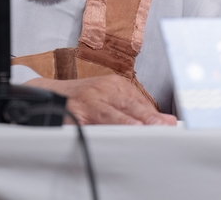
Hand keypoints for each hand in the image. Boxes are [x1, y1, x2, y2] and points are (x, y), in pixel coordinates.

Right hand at [24, 75, 176, 125]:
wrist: (50, 93)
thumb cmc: (85, 99)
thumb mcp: (109, 97)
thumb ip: (134, 108)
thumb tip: (164, 121)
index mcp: (115, 85)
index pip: (140, 101)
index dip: (154, 115)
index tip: (170, 124)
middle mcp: (103, 89)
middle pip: (129, 105)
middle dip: (146, 117)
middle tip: (162, 126)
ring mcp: (88, 101)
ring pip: (111, 114)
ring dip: (127, 122)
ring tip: (140, 128)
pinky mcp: (74, 114)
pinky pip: (90, 124)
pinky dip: (101, 130)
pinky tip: (109, 136)